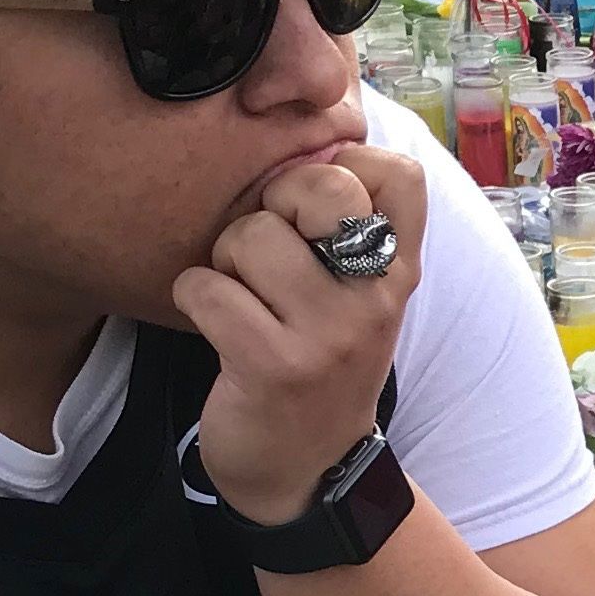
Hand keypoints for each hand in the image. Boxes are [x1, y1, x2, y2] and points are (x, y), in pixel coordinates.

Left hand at [177, 142, 428, 527]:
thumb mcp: (355, 292)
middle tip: (266, 253)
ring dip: (223, 260)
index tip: (314, 210)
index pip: (398, 173)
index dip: (343, 166)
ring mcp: (331, 336)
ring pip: (249, 236)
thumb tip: (312, 127)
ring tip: (240, 296)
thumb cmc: (317, 357)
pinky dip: (194, 298)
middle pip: (316, 185)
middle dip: (268, 206)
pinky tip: (215, 326)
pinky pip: (206, 288)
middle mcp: (377, 299)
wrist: (303, 468)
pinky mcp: (275, 367)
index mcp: (400, 271)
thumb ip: (347, 220)